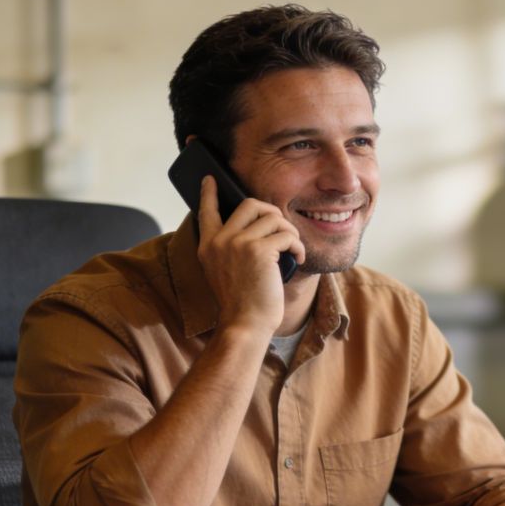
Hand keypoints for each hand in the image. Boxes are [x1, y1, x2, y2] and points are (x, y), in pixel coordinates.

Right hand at [195, 175, 304, 333]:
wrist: (245, 325)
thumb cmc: (241, 303)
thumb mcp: (224, 272)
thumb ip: (229, 249)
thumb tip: (252, 228)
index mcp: (208, 246)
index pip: (206, 211)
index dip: (209, 193)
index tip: (210, 179)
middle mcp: (220, 241)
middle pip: (250, 204)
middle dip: (272, 212)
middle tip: (282, 229)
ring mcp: (238, 244)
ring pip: (274, 218)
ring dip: (290, 232)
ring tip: (293, 249)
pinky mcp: (259, 251)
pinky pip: (287, 235)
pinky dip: (298, 246)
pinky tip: (298, 259)